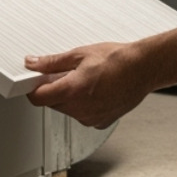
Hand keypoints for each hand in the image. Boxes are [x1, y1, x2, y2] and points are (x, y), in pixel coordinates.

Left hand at [24, 42, 150, 128]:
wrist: (143, 69)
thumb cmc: (118, 60)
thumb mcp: (80, 55)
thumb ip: (52, 62)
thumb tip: (34, 63)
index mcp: (71, 91)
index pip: (38, 98)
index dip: (33, 89)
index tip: (34, 81)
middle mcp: (80, 109)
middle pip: (52, 103)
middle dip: (54, 90)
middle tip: (65, 74)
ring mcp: (91, 118)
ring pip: (68, 110)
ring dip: (69, 97)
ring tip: (86, 80)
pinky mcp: (101, 122)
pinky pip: (83, 115)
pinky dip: (84, 105)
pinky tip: (95, 90)